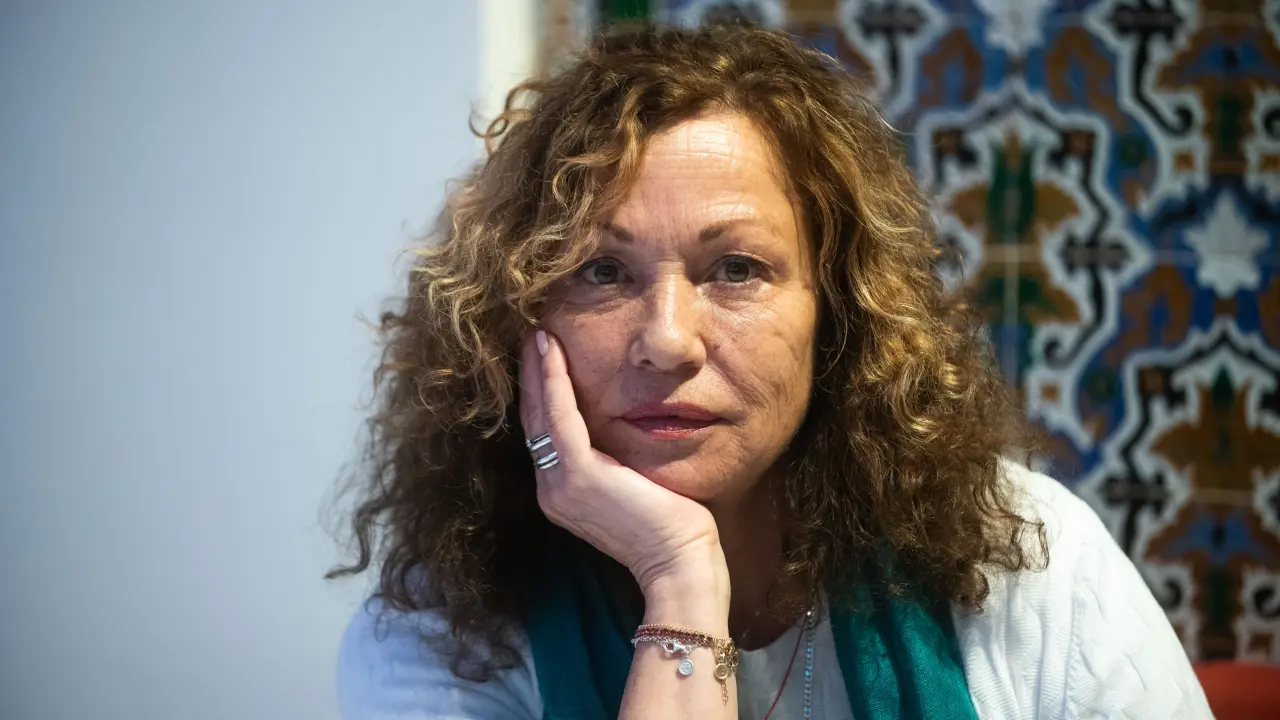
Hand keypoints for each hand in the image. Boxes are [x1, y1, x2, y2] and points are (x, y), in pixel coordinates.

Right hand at [519, 330, 726, 598]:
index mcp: (563, 492)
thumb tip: (623, 424)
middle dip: (531, 375)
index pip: (546, 432)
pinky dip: (552, 379)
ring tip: (536, 334)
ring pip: (540, 413)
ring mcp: (560, 484)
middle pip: (535, 419)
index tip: (542, 356)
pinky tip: (550, 350)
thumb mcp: (634, 484)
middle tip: (532, 335)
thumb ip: (616, 458)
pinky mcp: (578, 474)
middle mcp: (551, 489)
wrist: (679, 563)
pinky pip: (559, 415)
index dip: (540, 393)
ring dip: (536, 369)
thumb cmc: (671, 526)